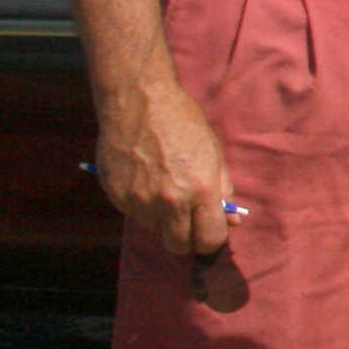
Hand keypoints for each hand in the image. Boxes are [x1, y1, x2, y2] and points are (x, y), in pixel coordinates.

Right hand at [93, 71, 232, 258]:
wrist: (138, 102)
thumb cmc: (182, 124)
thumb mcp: (213, 154)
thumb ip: (223, 191)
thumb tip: (232, 222)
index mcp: (201, 189)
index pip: (210, 239)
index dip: (211, 241)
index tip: (208, 234)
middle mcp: (171, 201)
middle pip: (178, 246)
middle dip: (185, 239)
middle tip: (185, 221)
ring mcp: (141, 201)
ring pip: (154, 229)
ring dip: (160, 218)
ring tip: (161, 186)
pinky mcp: (117, 196)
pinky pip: (133, 213)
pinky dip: (140, 204)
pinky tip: (143, 177)